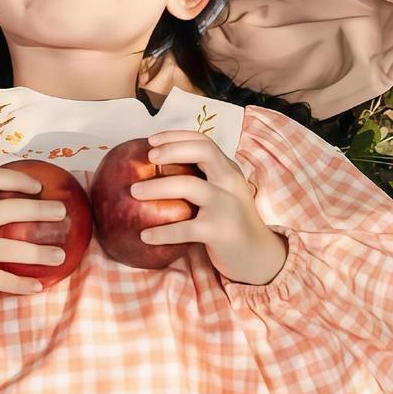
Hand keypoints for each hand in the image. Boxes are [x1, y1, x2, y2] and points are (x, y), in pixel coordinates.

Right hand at [0, 168, 67, 301]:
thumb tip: (18, 197)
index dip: (19, 179)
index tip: (39, 187)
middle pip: (8, 210)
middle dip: (40, 211)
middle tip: (62, 213)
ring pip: (10, 248)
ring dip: (40, 252)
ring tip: (60, 254)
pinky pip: (1, 279)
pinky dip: (22, 284)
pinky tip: (38, 285)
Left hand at [130, 130, 288, 285]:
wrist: (259, 256)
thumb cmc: (230, 221)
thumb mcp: (222, 193)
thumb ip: (202, 179)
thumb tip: (156, 167)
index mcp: (228, 170)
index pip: (204, 142)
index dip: (176, 136)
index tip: (151, 140)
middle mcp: (230, 182)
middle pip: (202, 152)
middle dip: (172, 150)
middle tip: (147, 158)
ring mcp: (226, 206)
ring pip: (189, 186)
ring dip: (157, 187)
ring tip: (134, 191)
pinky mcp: (219, 231)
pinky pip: (185, 228)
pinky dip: (162, 232)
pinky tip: (145, 235)